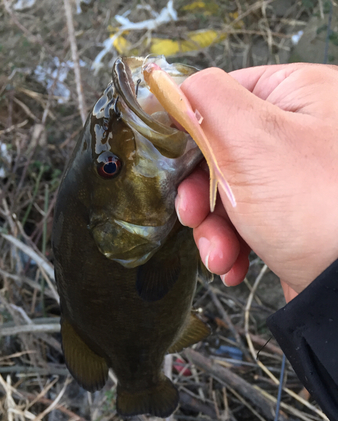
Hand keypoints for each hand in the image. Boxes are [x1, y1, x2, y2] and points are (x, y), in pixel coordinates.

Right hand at [176, 63, 337, 299]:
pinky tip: (232, 265)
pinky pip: (245, 222)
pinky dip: (232, 246)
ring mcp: (294, 179)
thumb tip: (173, 89)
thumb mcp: (252, 140)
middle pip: (219, 153)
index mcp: (295, 95)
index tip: (172, 165)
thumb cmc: (315, 205)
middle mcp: (297, 133)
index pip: (220, 97)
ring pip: (228, 195)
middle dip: (198, 195)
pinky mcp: (290, 217)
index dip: (190, 132)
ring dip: (213, 230)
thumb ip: (207, 101)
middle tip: (192, 216)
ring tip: (219, 256)